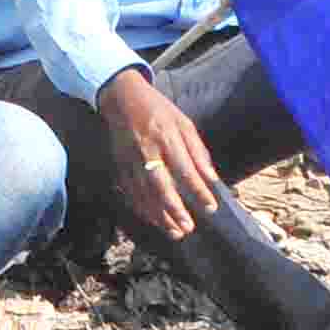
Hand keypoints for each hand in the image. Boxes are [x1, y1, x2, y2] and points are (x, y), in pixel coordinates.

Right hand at [98, 68, 223, 240]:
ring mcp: (129, 158)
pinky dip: (141, 207)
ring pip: (143, 193)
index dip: (199, 190)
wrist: (121, 97)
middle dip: (174, 209)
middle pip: (160, 186)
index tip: (211, 207)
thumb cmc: (158, 109)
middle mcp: (147, 150)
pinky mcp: (118, 163)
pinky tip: (153, 219)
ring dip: (158, 215)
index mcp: (167, 137)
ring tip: (174, 231)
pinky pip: (129, 191)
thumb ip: (198, 151)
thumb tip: (211, 178)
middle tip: (187, 228)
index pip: (185, 170)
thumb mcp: (184, 123)